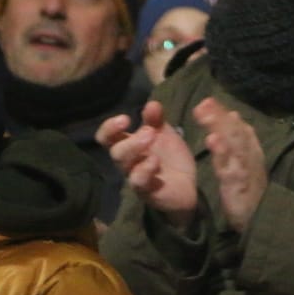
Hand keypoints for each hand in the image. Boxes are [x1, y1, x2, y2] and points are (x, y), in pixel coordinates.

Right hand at [97, 101, 198, 228]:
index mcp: (128, 145)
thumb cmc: (169, 158)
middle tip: (149, 131)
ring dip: (135, 149)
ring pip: (123, 165)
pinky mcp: (147, 191)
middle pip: (115, 151)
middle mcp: (128, 162)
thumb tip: (152, 103)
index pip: (106, 137)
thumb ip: (156, 120)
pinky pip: (138, 182)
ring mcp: (136, 177)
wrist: (187, 185)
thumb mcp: (164, 134)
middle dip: (130, 139)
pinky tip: (155, 161)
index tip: (125, 119)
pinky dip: (145, 169)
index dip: (109, 127)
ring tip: (152, 138)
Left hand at [194, 97, 266, 233]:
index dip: (222, 114)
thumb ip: (240, 138)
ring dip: (219, 127)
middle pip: (235, 131)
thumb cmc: (250, 188)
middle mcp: (249, 154)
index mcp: (250, 148)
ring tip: (203, 114)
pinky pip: (229, 165)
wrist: (262, 216)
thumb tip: (232, 113)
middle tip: (204, 102)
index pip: (237, 127)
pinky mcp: (238, 183)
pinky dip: (222, 152)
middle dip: (219, 116)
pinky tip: (212, 140)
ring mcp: (244, 167)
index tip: (208, 101)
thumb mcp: (246, 160)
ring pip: (233, 143)